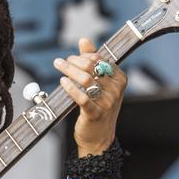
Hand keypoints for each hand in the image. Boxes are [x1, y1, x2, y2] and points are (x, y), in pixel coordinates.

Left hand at [54, 38, 126, 155]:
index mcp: (120, 79)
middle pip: (91, 67)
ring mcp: (107, 102)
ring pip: (85, 79)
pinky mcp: (95, 113)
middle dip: (73, 61)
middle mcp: (116, 90)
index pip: (100, 59)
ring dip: (68, 71)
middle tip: (60, 62)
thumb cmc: (98, 108)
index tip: (71, 57)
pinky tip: (62, 82)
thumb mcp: (99, 85)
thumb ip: (93, 61)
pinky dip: (70, 88)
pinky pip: (81, 97)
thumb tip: (84, 40)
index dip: (84, 55)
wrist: (99, 138)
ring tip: (58, 67)